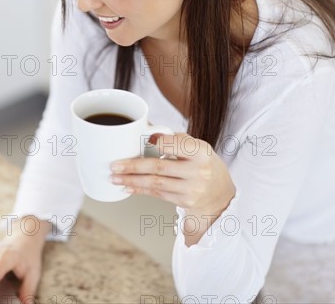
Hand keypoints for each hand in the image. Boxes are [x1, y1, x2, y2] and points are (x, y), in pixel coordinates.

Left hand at [109, 133, 235, 244]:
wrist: (219, 193)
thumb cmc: (203, 164)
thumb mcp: (196, 147)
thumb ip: (175, 139)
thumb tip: (151, 132)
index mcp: (201, 152)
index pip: (175, 145)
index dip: (158, 142)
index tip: (142, 141)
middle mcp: (198, 171)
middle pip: (159, 167)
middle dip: (133, 167)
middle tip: (114, 165)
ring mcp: (192, 189)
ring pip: (155, 183)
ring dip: (131, 180)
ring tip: (115, 177)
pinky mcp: (185, 201)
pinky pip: (157, 194)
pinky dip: (140, 190)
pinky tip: (127, 186)